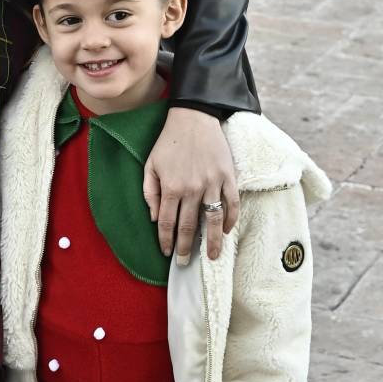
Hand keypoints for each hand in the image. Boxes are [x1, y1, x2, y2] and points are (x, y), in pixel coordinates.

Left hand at [143, 109, 239, 262]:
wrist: (194, 118)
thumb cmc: (168, 142)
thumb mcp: (150, 165)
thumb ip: (150, 193)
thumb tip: (155, 218)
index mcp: (171, 187)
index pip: (168, 223)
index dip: (166, 241)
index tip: (167, 253)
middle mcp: (192, 189)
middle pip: (189, 226)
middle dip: (186, 248)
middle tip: (184, 263)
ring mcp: (212, 184)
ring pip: (213, 220)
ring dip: (212, 242)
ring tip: (211, 257)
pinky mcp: (228, 177)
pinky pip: (232, 204)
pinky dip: (230, 220)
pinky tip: (226, 231)